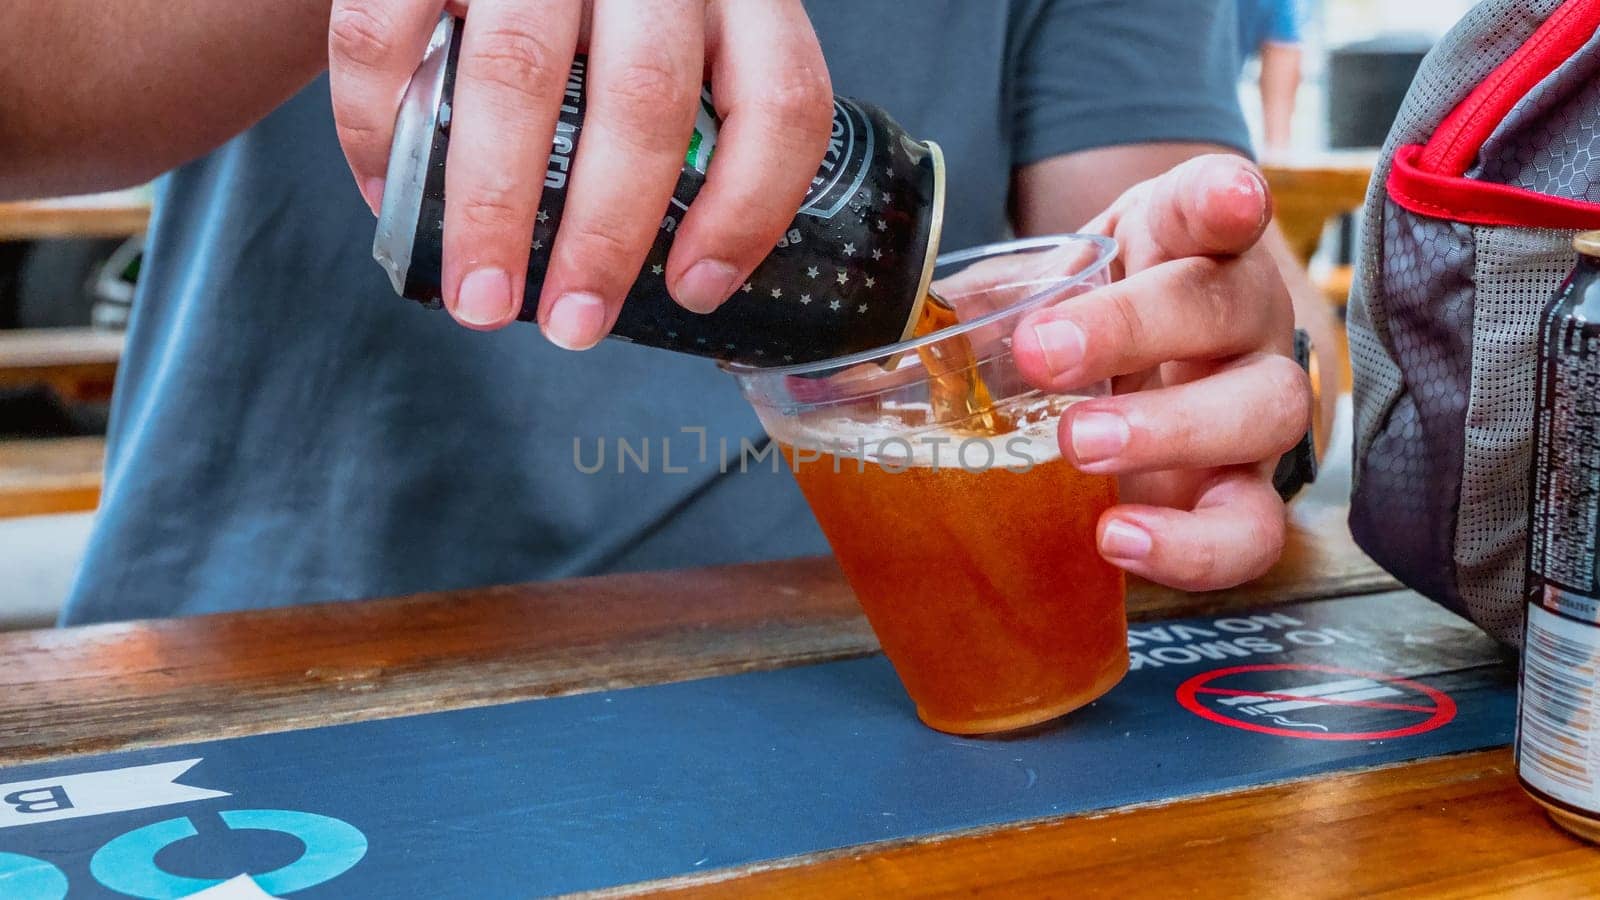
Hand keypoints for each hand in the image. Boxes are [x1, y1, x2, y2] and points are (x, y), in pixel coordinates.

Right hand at [328, 0, 833, 344]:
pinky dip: (379, 128)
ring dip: (494, 207)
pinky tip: (388, 194)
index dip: (748, 209)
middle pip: (645, 100)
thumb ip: (682, 121)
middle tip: (573, 322)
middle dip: (604, 235)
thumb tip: (673, 272)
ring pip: (519, 73)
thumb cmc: (589, 6)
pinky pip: (387, 35)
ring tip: (482, 298)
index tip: (694, 289)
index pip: (780, 99)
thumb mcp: (669, 38)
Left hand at [1012, 154, 1311, 590]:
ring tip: (1079, 445)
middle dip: (1136, 328)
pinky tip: (1119, 538)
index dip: (1222, 197)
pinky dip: (1193, 544)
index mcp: (1184, 244)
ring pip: (1267, 410)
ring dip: (1170, 430)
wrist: (1138, 387)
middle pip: (1228, 306)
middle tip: (1045, 358)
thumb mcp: (1043, 294)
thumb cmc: (1086, 325)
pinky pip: (1252, 526)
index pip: (1211, 201)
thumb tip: (901, 339)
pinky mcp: (1248, 490)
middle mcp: (1241, 314)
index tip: (1225, 202)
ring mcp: (1257, 401)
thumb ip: (988, 304)